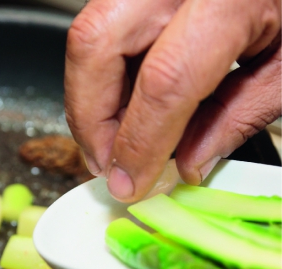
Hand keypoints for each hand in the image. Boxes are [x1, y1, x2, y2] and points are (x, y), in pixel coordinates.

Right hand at [65, 0, 280, 201]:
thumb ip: (238, 115)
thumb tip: (187, 162)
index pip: (164, 79)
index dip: (139, 142)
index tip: (130, 181)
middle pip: (96, 44)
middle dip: (89, 117)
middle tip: (105, 161)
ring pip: (87, 36)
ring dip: (91, 101)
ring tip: (117, 136)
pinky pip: (100, 30)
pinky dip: (102, 77)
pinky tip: (124, 104)